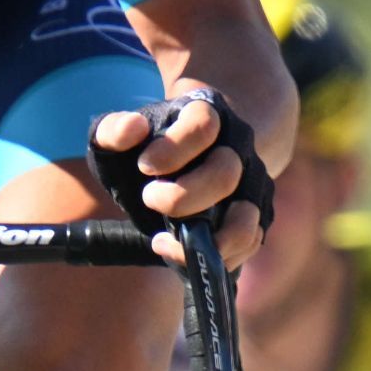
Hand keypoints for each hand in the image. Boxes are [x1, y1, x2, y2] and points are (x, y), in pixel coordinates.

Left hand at [92, 84, 269, 268]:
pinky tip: (179, 252)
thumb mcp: (120, 135)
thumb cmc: (147, 149)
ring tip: (162, 241)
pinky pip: (250, 241)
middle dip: (181, 196)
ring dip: (207, 236)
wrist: (186, 159)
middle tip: (149, 198)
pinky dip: (216, 256)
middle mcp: (238, 145)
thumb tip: (132, 129)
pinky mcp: (258, 213)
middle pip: (226, 172)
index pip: (205, 125)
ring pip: (246, 215)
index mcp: (206, 114)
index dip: (173, 149)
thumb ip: (112, 131)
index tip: (145, 166)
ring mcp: (252, 181)